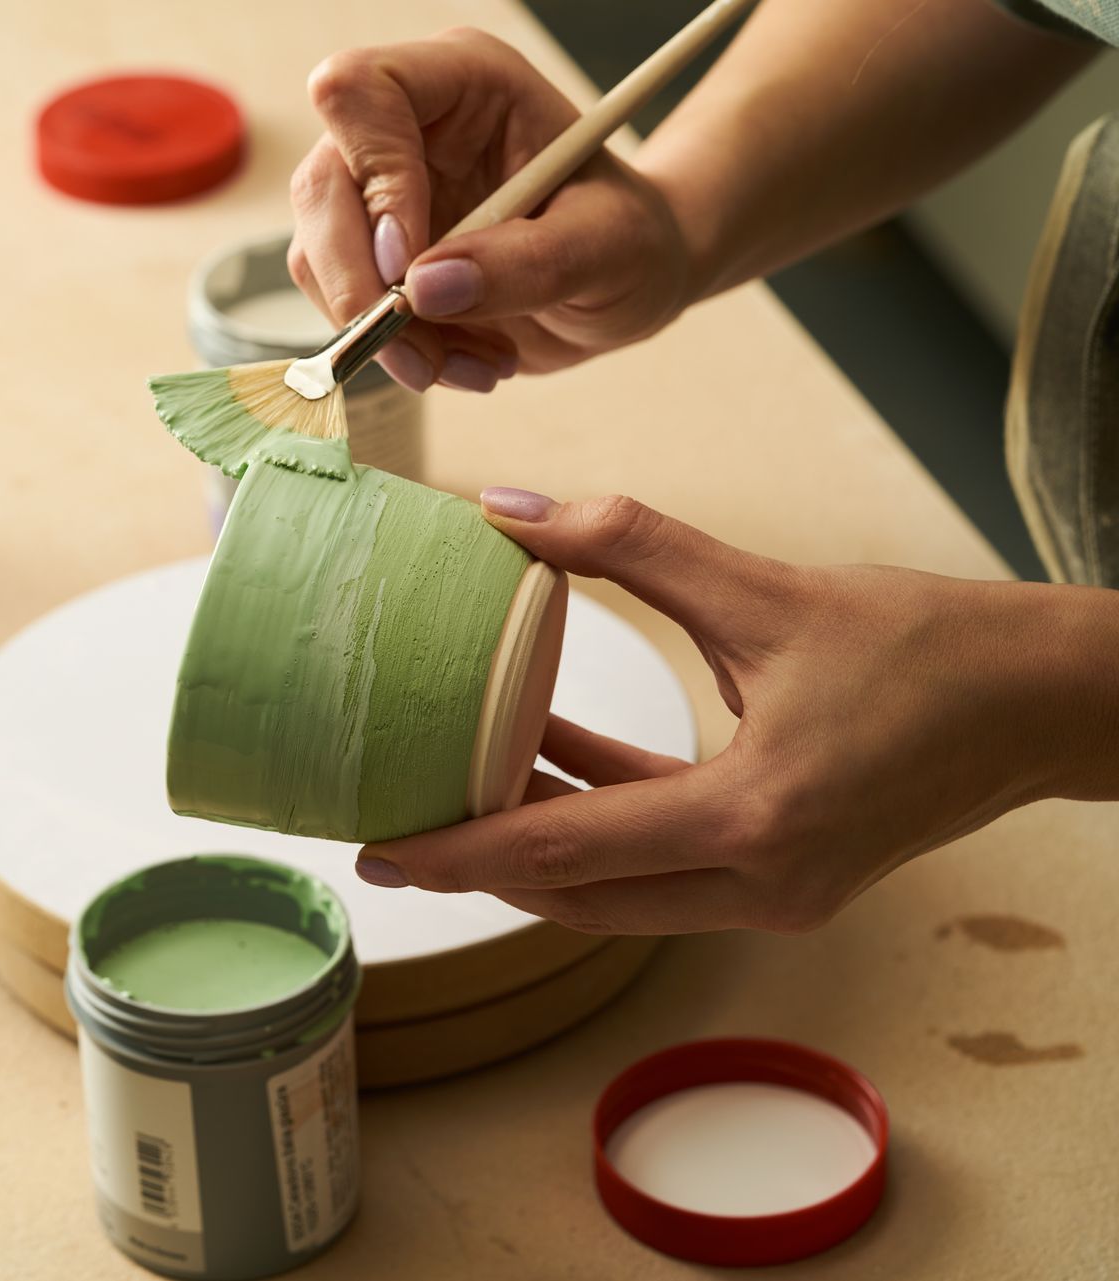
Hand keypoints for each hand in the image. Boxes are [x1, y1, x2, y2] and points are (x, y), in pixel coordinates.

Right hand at [287, 28, 690, 390]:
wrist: (626, 283)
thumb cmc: (632, 241)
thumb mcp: (608, 249)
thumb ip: (528, 264)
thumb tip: (423, 288)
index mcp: (466, 83)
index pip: (364, 92)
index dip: (374, 176)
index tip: (408, 262)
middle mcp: (407, 127)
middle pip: (322, 185)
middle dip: (360, 284)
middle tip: (421, 350)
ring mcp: (380, 192)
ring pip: (318, 256)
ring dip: (386, 334)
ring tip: (477, 361)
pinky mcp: (370, 254)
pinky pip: (342, 306)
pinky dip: (397, 352)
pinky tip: (463, 360)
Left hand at [352, 488, 1118, 933]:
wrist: (1048, 700)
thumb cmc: (932, 648)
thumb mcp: (767, 588)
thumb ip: (628, 545)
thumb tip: (507, 509)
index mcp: (752, 817)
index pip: (564, 851)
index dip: (459, 853)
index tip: (377, 849)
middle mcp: (761, 879)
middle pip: (577, 895)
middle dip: (477, 868)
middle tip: (388, 833)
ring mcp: (776, 891)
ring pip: (617, 892)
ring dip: (535, 848)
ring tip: (449, 793)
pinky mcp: (786, 875)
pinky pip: (663, 864)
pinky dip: (601, 821)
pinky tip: (543, 754)